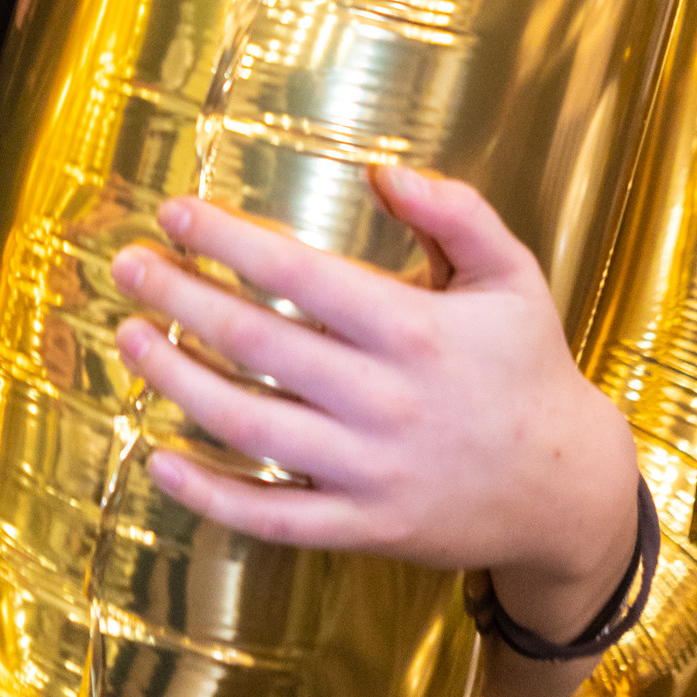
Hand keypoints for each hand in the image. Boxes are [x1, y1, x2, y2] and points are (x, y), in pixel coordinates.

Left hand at [111, 166, 638, 655]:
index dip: (227, 240)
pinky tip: (159, 459)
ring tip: (128, 339)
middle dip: (179, 297)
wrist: (568, 490)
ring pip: (247, 425)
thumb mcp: (512, 275)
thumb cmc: (527, 368)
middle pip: (256, 342)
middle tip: (128, 266)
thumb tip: (384, 170)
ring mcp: (369, 471)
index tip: (174, 211)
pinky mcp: (361, 526)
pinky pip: (269, 516)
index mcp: (416, 331)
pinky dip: (207, 494)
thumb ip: (455, 213)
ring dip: (175, 379)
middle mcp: (385, 401)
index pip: (299, 275)